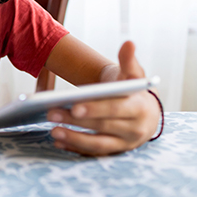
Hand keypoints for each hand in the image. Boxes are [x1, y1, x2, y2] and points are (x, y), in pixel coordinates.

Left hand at [46, 41, 160, 155]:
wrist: (145, 112)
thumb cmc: (133, 90)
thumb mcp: (133, 74)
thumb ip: (129, 60)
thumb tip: (129, 42)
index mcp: (139, 108)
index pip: (116, 109)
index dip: (95, 108)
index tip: (74, 105)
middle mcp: (135, 129)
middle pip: (102, 126)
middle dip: (75, 121)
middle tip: (50, 113)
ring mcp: (124, 144)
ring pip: (98, 144)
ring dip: (74, 139)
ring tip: (53, 131)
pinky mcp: (114, 153)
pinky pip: (93, 154)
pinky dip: (75, 149)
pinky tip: (58, 142)